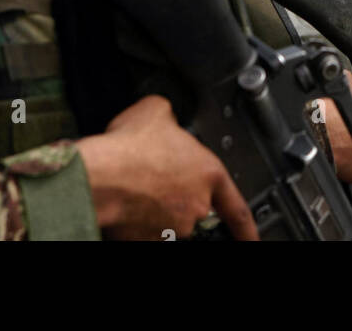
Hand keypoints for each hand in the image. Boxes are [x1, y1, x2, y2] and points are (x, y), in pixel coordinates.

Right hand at [77, 95, 257, 240]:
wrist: (98, 177)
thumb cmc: (128, 148)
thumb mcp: (157, 111)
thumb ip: (171, 119)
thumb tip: (166, 119)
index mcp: (208, 174)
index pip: (238, 208)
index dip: (248, 228)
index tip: (253, 239)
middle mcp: (195, 206)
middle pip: (194, 206)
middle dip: (176, 195)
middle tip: (152, 178)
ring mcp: (172, 228)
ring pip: (167, 217)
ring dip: (153, 204)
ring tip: (131, 182)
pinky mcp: (146, 240)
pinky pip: (144, 228)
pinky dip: (134, 217)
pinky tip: (120, 197)